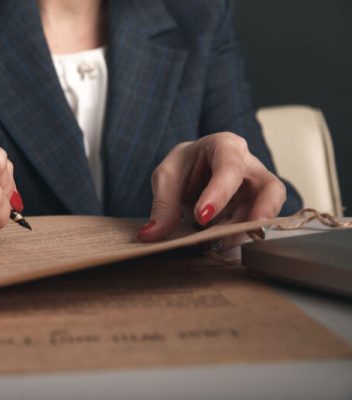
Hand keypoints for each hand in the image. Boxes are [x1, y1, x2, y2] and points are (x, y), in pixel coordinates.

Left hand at [137, 132, 285, 248]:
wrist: (192, 170)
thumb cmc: (184, 166)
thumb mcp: (166, 177)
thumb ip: (162, 205)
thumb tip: (151, 235)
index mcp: (225, 146)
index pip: (230, 167)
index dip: (219, 193)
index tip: (201, 216)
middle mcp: (249, 166)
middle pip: (270, 187)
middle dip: (262, 210)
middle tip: (246, 232)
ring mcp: (257, 189)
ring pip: (266, 212)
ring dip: (243, 230)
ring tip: (216, 244)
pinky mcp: (255, 209)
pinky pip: (253, 225)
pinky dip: (236, 237)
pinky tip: (217, 244)